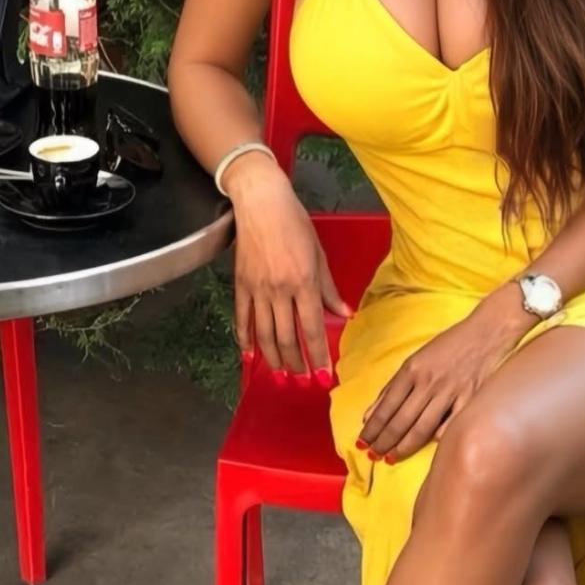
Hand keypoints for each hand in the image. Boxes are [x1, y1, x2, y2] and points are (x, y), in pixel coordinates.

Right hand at [232, 177, 351, 376]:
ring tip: (281, 375)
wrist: (261, 203)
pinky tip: (250, 355)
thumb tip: (344, 314)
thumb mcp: (319, 254)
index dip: (318, 354)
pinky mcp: (240, 284)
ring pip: (264, 333)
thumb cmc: (294, 223)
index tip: (324, 375)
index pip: (313, 328)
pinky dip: (245, 339)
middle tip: (303, 381)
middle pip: (287, 337)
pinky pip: (242, 318)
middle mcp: (280, 290)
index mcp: (304, 282)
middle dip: (296, 364)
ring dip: (273, 358)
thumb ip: (329, 288)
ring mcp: (257, 289)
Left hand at [357, 285, 530, 460]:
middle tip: (372, 455)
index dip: (373, 428)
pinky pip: (450, 425)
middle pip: (401, 420)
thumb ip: (392, 387)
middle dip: (383, 441)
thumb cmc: (450, 345)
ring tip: (390, 458)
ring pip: (422, 427)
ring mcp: (450, 392)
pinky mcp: (470, 399)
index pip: (386, 406)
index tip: (362, 443)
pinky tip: (425, 447)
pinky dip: (437, 438)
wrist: (488, 332)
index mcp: (412, 370)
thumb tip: (369, 415)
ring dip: (403, 446)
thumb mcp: (415, 359)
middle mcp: (428, 382)